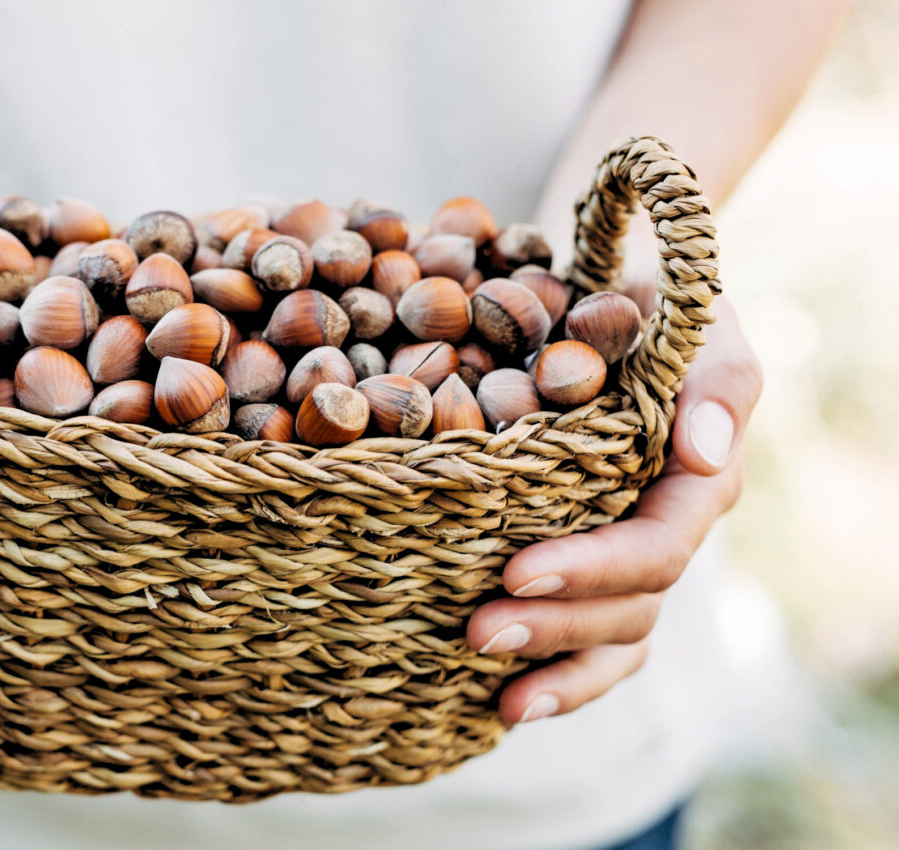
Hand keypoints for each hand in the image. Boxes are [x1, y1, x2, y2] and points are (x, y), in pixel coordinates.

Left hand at [468, 295, 761, 724]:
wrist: (611, 300)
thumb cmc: (650, 306)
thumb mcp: (694, 320)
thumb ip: (715, 381)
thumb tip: (703, 453)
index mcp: (694, 484)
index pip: (657, 546)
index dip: (593, 568)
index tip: (515, 571)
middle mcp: (666, 531)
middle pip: (631, 607)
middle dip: (557, 626)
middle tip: (478, 631)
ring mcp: (629, 558)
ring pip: (615, 639)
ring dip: (554, 666)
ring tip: (493, 687)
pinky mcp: (588, 569)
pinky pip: (592, 645)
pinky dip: (555, 679)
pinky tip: (501, 706)